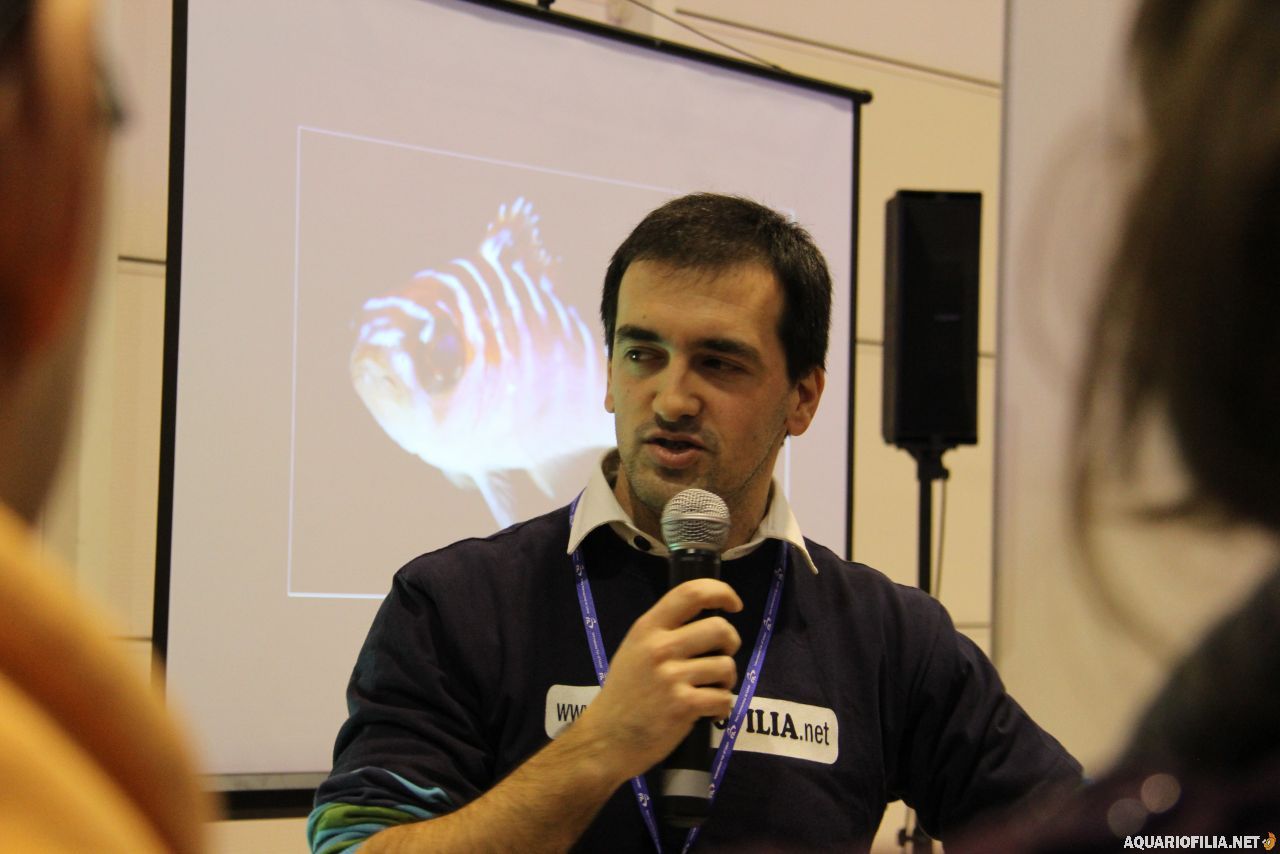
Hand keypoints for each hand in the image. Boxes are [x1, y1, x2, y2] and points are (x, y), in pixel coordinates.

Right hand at [571, 578, 743, 782]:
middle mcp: (660, 647)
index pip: (691, 593)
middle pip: (720, 628)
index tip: (734, 605)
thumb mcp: (634, 650)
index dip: (721, 592)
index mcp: (647, 628)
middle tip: (720, 658)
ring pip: (726, 666)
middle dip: (731, 643)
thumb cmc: (623, 694)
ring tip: (709, 691)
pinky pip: (723, 698)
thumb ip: (664, 633)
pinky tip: (709, 713)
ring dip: (726, 681)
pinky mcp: (683, 706)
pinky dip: (721, 708)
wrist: (606, 739)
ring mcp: (671, 677)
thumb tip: (708, 623)